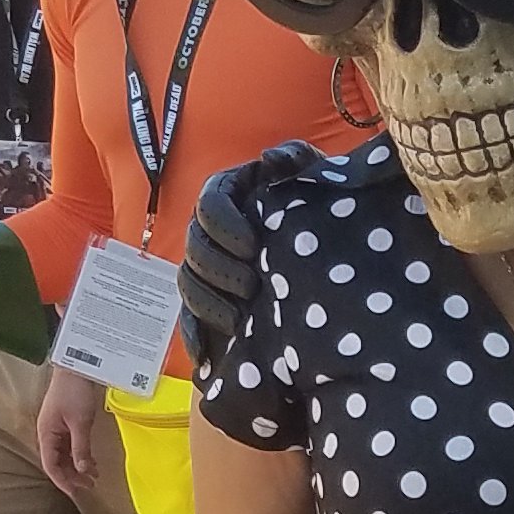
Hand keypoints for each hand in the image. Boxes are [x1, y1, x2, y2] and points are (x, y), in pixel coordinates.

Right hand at [37, 363, 103, 491]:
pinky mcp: (66, 423)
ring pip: (65, 455)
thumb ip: (80, 448)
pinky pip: (70, 445)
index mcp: (46, 434)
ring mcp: (56, 428)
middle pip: (57, 462)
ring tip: (94, 476)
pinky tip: (92, 462)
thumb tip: (82, 470)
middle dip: (72, 476)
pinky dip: (80, 455)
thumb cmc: (74, 391)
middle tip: (91, 485)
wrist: (77, 366)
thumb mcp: (80, 422)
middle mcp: (48, 433)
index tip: (77, 492)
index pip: (51, 465)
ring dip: (78, 466)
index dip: (63, 481)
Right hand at [178, 149, 304, 380]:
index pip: (209, 205)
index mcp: (227, 194)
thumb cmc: (316, 204)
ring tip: (239, 321)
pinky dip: (195, 336)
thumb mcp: (313, 177)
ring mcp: (204, 268)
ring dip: (208, 304)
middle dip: (219, 270)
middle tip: (252, 287)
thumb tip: (270, 157)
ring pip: (188, 284)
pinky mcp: (207, 301)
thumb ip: (296, 160)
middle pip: (195, 249)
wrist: (324, 248)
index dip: (224, 225)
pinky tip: (206, 356)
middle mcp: (208, 230)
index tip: (252, 245)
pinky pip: (189, 319)